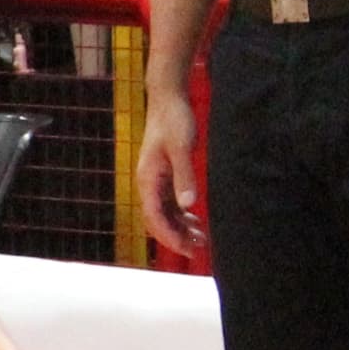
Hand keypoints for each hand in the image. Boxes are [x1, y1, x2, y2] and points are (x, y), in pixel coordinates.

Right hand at [135, 88, 204, 257]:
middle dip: (175, 237)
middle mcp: (148, 183)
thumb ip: (185, 177)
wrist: (168, 100)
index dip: (169, 236)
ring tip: (200, 240)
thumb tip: (188, 205)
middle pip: (158, 220)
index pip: (154, 217)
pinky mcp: (165, 174)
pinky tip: (196, 221)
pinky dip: (181, 215)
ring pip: (164, 213)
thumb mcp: (182, 148)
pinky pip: (170, 203)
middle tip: (198, 250)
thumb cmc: (174, 120)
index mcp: (148, 179)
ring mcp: (156, 180)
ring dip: (180, 228)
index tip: (187, 248)